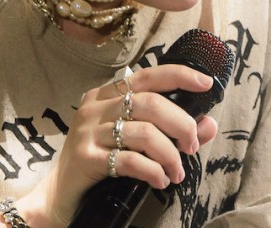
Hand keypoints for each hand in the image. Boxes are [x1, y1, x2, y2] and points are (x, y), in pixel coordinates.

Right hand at [14, 64, 220, 226]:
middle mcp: (95, 107)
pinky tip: (160, 180)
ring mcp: (88, 131)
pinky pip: (130, 160)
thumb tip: (209, 124)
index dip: (179, 75)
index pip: (147, 75)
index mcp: (106, 94)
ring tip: (177, 172)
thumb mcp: (133, 141)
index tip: (206, 83)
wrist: (60, 194)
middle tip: (191, 147)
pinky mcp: (86, 157)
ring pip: (144, 132)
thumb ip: (171, 130)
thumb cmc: (100, 161)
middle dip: (181, 124)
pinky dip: (153, 171)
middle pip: (150, 103)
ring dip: (170, 154)